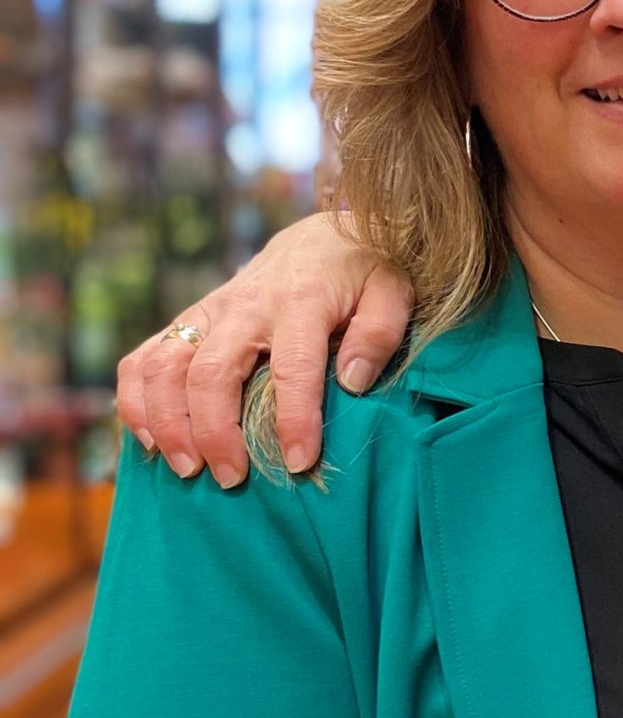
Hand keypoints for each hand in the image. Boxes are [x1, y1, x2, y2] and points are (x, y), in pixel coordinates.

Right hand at [116, 213, 413, 485]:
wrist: (322, 238)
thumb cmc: (363, 274)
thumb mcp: (392, 293)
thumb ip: (378, 335)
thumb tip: (353, 381)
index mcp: (300, 301)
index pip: (293, 368)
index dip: (294, 420)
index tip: (298, 463)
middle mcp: (244, 306)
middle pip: (210, 373)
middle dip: (214, 432)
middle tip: (231, 479)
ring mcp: (208, 312)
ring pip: (163, 367)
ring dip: (168, 423)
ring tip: (188, 470)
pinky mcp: (188, 320)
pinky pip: (141, 360)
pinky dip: (136, 402)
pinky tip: (152, 442)